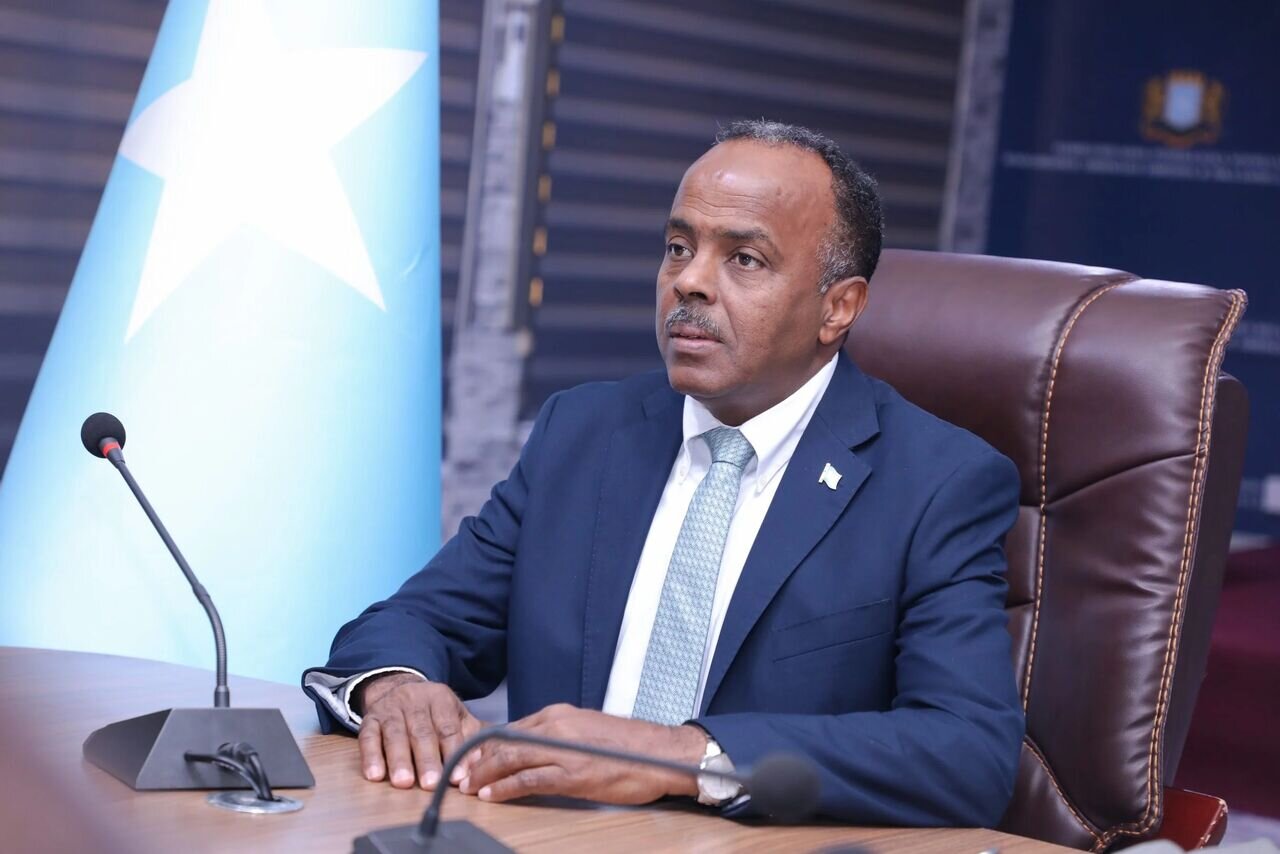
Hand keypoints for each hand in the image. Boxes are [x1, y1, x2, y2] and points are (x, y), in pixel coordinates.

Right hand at [356, 673, 483, 789]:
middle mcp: (414, 700)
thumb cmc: (433, 712)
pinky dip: (370, 757)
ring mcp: (389, 709)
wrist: (398, 687)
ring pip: (394, 734)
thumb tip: (477, 766)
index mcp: (440, 698)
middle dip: (426, 759)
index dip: (452, 752)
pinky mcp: (369, 719)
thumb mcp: (456, 716)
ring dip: (399, 760)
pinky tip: (375, 775)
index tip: (456, 777)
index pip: (448, 727)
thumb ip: (469, 739)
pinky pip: (368, 737)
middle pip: (421, 732)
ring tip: (404, 782)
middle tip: (430, 783)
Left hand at [458, 703, 705, 803]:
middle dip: (477, 759)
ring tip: (468, 788)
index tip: (471, 759)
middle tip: (461, 776)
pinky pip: (529, 779)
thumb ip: (560, 737)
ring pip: (511, 758)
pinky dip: (506, 787)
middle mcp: (557, 725)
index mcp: (559, 714)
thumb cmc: (630, 747)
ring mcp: (564, 748)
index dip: (487, 746)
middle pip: (504, 741)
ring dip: (485, 774)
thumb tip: (537, 750)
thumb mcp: (588, 732)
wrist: (662, 752)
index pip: (511, 728)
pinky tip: (492, 795)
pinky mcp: (573, 772)